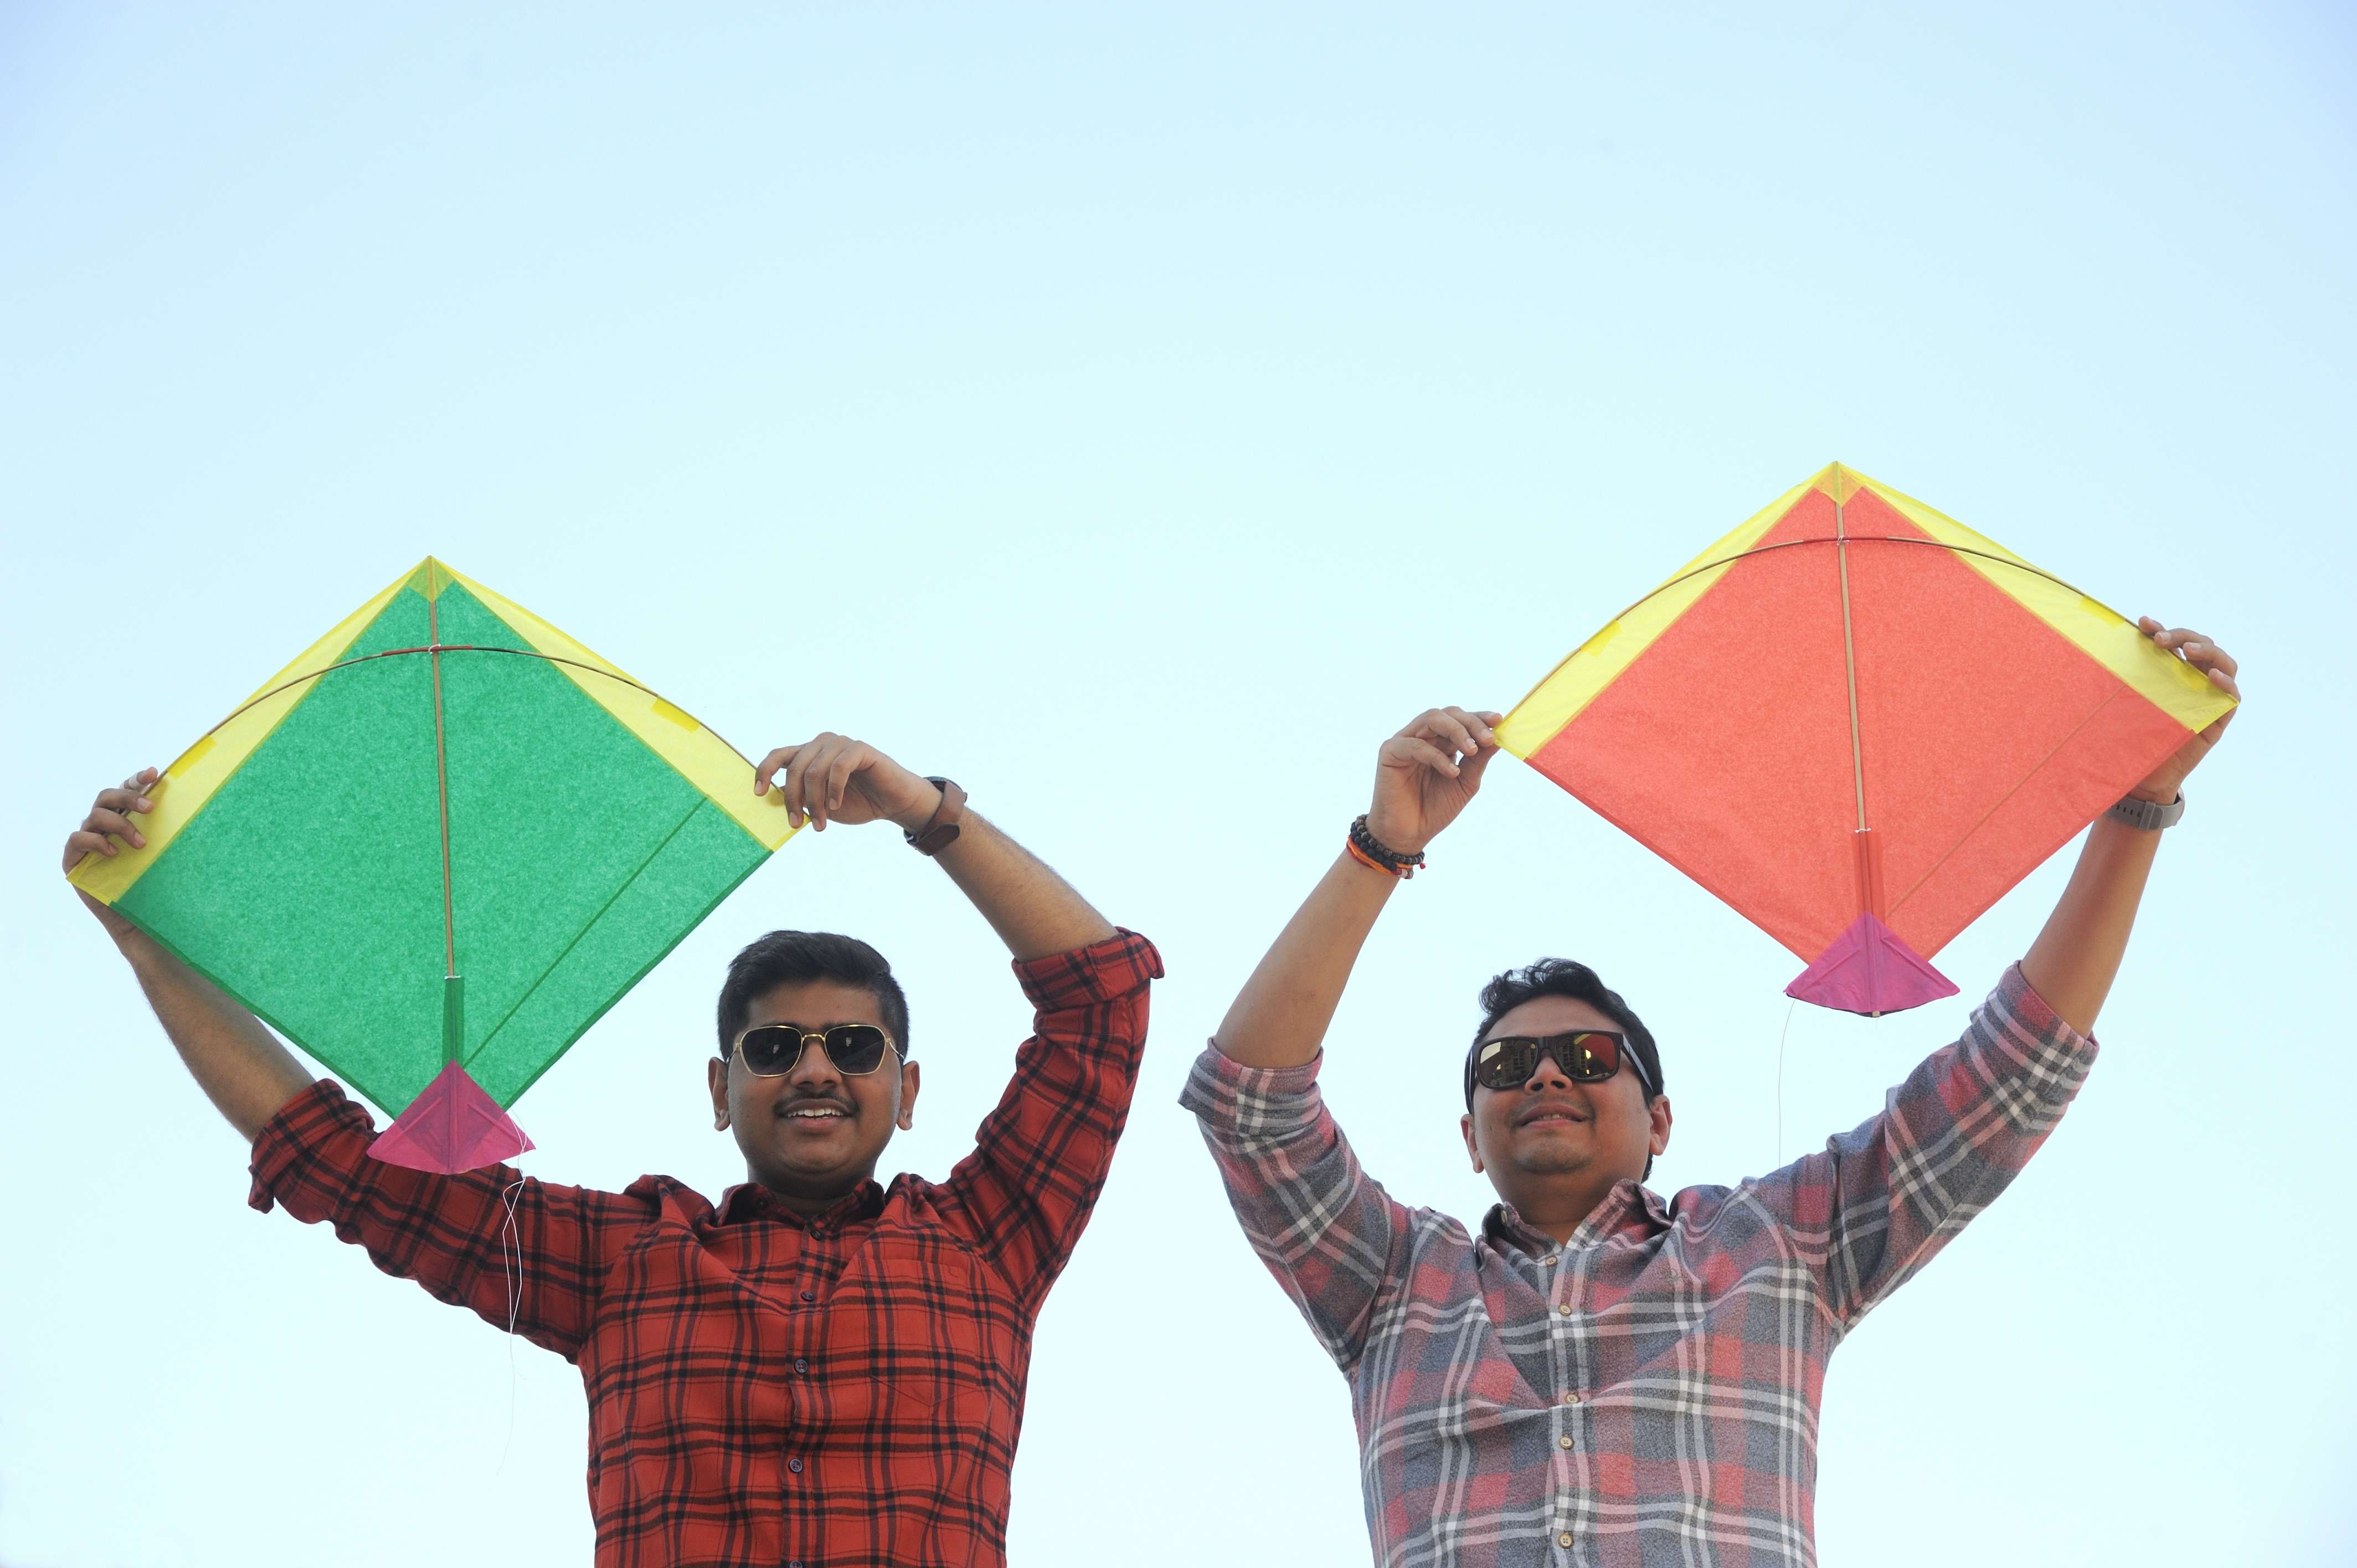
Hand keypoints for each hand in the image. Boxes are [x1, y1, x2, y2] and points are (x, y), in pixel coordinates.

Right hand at [64, 768, 158, 939]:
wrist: (136, 915)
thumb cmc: (152, 880)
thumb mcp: (164, 852)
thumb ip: (171, 831)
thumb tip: (203, 809)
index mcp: (123, 816)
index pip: (125, 789)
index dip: (137, 779)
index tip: (155, 773)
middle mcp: (102, 824)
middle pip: (107, 795)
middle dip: (129, 797)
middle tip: (151, 808)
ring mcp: (86, 839)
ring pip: (95, 815)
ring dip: (120, 825)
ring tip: (141, 844)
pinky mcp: (73, 858)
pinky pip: (78, 839)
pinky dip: (96, 842)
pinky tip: (115, 852)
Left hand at [753, 734, 941, 831]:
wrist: (892, 803)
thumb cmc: (857, 802)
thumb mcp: (821, 805)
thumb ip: (801, 798)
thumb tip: (774, 799)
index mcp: (809, 755)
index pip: (779, 756)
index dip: (764, 772)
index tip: (758, 794)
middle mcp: (822, 745)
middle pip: (794, 768)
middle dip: (793, 800)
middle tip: (796, 824)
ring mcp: (841, 744)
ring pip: (814, 770)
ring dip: (815, 801)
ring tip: (822, 823)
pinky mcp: (860, 749)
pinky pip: (838, 767)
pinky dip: (834, 789)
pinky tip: (836, 805)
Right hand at [1364, 707, 1503, 855]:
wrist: (1409, 834)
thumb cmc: (1435, 809)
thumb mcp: (1465, 783)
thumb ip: (1478, 760)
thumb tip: (1498, 737)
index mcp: (1440, 742)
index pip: (1460, 720)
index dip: (1479, 717)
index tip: (1498, 720)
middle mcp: (1422, 737)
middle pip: (1447, 714)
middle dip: (1470, 723)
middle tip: (1487, 739)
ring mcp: (1405, 742)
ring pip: (1431, 719)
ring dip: (1456, 731)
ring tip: (1471, 750)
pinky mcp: (1389, 752)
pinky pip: (1415, 745)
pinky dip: (1436, 756)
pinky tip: (1451, 772)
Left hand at [2129, 618, 2239, 802]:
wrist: (2140, 776)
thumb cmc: (2129, 737)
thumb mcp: (2123, 702)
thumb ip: (2121, 679)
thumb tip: (2096, 648)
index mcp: (2171, 672)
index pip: (2175, 642)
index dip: (2162, 628)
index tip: (2143, 623)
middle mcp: (2193, 681)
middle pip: (2202, 646)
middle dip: (2183, 635)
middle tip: (2160, 639)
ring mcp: (2208, 698)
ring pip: (2223, 664)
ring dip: (2208, 652)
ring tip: (2188, 650)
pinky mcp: (2218, 721)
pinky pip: (2232, 696)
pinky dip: (2226, 683)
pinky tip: (2211, 677)